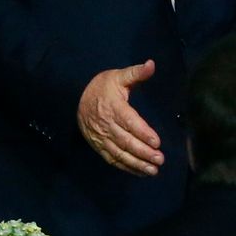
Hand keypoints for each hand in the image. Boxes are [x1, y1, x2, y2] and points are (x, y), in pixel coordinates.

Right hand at [77, 59, 163, 176]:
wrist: (75, 98)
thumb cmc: (103, 87)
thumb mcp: (119, 76)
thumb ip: (136, 73)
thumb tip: (151, 64)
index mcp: (114, 108)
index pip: (130, 122)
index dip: (143, 133)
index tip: (157, 142)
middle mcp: (107, 125)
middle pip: (126, 141)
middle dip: (144, 152)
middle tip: (160, 159)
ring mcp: (101, 138)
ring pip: (120, 154)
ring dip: (137, 164)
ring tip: (153, 170)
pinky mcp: (98, 146)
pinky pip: (112, 159)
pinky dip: (126, 167)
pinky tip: (140, 171)